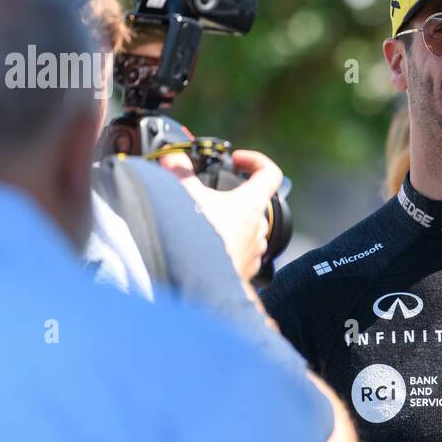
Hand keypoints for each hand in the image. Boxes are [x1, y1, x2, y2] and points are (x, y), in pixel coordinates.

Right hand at [158, 149, 282, 283]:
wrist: (199, 285)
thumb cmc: (197, 239)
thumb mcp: (184, 196)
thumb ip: (178, 171)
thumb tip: (171, 155)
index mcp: (251, 204)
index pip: (270, 173)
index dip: (256, 160)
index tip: (236, 160)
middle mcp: (259, 227)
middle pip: (256, 202)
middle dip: (235, 195)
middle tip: (212, 193)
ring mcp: (255, 251)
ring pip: (250, 228)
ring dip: (231, 221)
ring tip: (205, 220)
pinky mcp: (246, 270)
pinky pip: (242, 251)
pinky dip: (228, 244)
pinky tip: (206, 245)